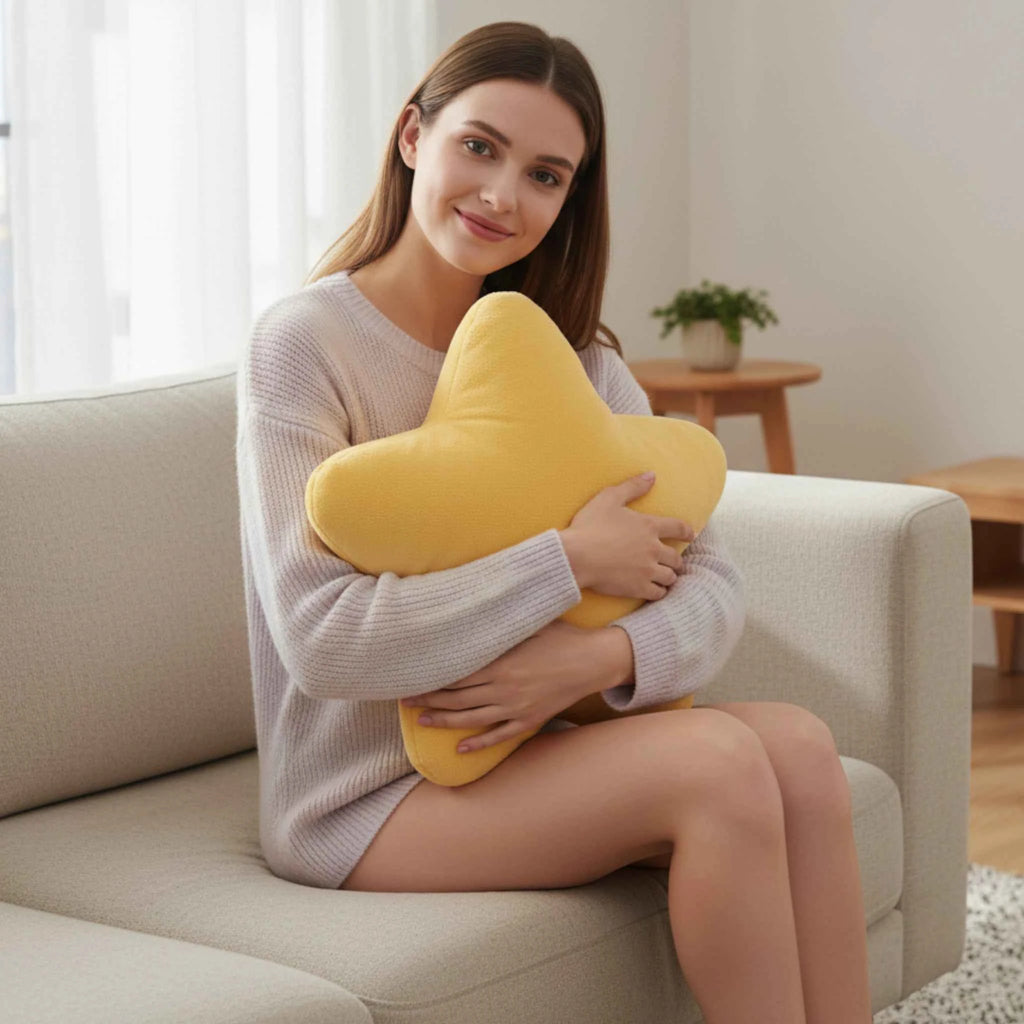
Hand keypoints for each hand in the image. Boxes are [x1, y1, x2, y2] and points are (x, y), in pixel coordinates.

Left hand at [399, 620, 605, 753]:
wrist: (594, 660)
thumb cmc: (562, 636)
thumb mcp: (529, 624)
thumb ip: (501, 623)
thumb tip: (476, 611)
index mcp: (500, 662)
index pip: (456, 674)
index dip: (431, 678)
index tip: (411, 678)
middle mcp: (504, 688)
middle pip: (456, 698)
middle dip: (428, 700)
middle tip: (404, 701)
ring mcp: (516, 707)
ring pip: (471, 719)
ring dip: (443, 722)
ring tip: (421, 722)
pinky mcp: (530, 720)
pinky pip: (500, 735)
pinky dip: (479, 744)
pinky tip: (461, 748)